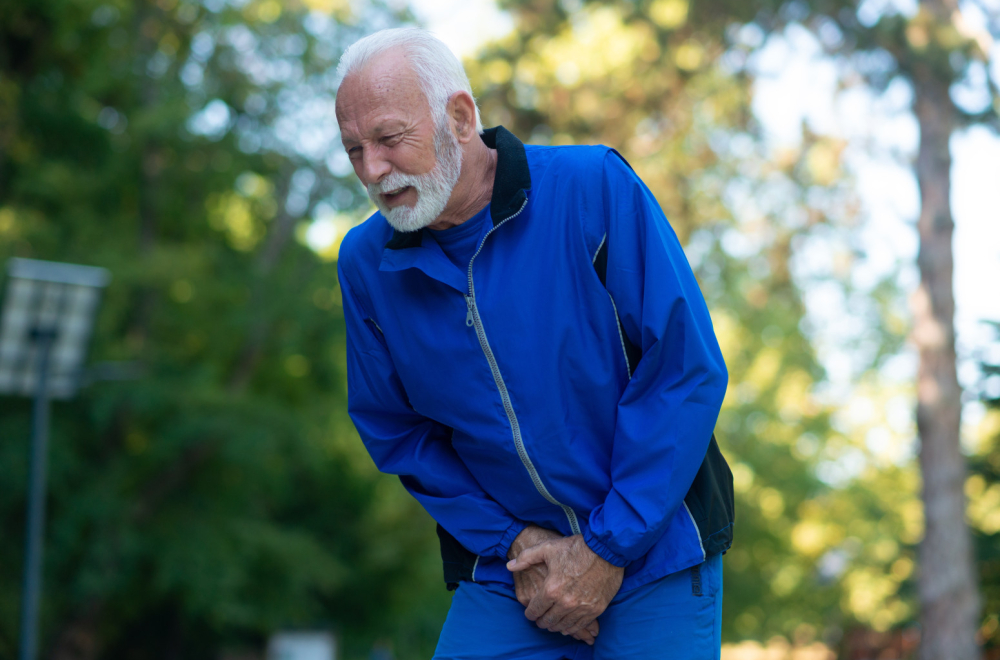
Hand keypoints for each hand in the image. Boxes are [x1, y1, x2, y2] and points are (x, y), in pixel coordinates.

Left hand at [507, 534, 622, 640]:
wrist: (606, 549)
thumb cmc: (576, 548)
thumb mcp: (547, 548)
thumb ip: (526, 558)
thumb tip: (510, 566)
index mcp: (551, 589)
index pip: (535, 610)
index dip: (530, 613)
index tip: (530, 613)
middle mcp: (565, 602)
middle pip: (548, 621)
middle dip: (542, 622)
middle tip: (540, 620)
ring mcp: (581, 607)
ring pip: (563, 626)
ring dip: (555, 626)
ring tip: (552, 623)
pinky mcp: (596, 609)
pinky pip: (580, 625)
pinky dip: (571, 627)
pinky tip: (567, 625)